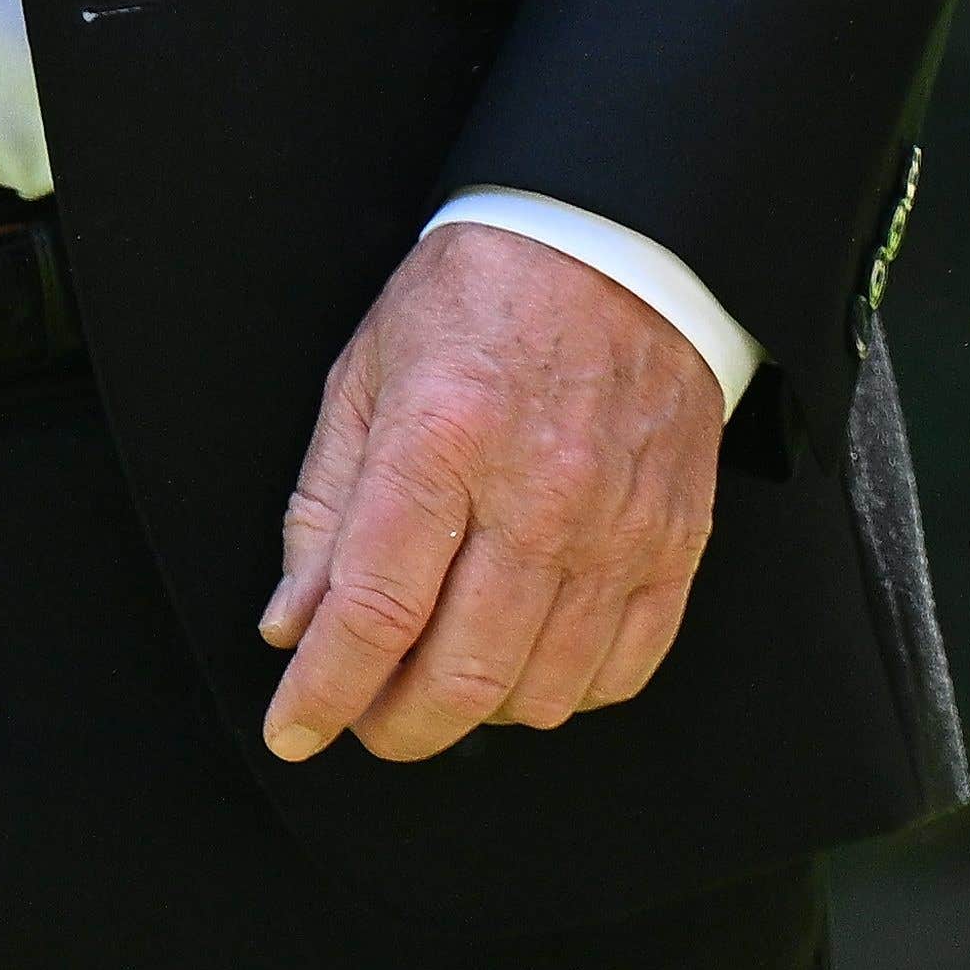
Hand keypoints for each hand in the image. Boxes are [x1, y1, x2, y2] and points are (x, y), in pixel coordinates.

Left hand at [255, 219, 729, 763]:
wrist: (617, 239)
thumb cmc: (478, 298)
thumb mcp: (365, 375)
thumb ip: (322, 509)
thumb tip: (292, 629)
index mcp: (442, 439)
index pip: (372, 612)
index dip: (323, 694)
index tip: (296, 730)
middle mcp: (537, 493)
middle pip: (459, 675)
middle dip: (395, 726)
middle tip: (368, 715)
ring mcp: (618, 523)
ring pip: (541, 690)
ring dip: (478, 712)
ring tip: (447, 675)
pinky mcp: (678, 537)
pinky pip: (624, 668)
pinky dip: (568, 691)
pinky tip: (531, 658)